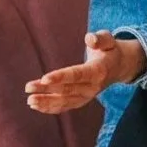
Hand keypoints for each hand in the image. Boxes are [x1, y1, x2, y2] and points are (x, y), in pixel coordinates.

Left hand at [25, 31, 146, 114]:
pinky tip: (36, 106)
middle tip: (28, 88)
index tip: (44, 78)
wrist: (118, 67)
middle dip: (46, 90)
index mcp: (98, 71)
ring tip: (30, 101)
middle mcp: (92, 87)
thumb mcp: (109, 40)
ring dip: (46, 102)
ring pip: (65, 102)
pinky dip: (51, 108)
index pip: (77, 75)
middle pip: (67, 90)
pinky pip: (65, 107)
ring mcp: (87, 97)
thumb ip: (100, 38)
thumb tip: (90, 38)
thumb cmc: (109, 50)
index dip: (61, 77)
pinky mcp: (81, 101)